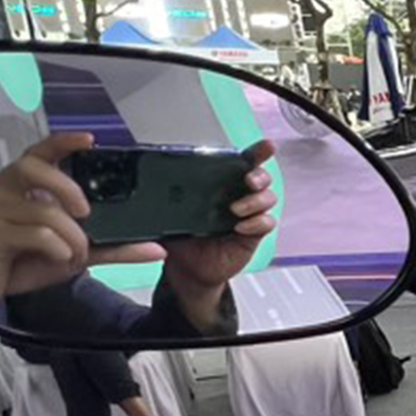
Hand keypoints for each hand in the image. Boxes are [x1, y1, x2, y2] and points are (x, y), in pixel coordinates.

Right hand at [0, 133, 164, 310]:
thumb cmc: (13, 264)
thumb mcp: (69, 255)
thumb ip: (110, 248)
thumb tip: (157, 249)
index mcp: (18, 187)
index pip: (39, 152)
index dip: (63, 142)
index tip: (91, 139)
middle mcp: (0, 189)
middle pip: (33, 166)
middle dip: (66, 186)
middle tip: (86, 213)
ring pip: (40, 207)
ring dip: (69, 234)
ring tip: (74, 253)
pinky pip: (31, 232)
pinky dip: (55, 248)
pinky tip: (57, 260)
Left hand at [161, 139, 278, 290]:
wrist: (187, 269)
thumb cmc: (182, 239)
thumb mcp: (170, 214)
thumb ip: (164, 199)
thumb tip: (148, 185)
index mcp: (221, 186)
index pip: (243, 164)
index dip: (257, 153)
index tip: (266, 146)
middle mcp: (238, 196)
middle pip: (262, 178)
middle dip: (259, 176)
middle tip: (247, 180)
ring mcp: (249, 215)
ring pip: (268, 198)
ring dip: (256, 200)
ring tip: (236, 210)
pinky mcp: (253, 234)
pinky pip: (266, 223)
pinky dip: (257, 223)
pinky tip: (240, 228)